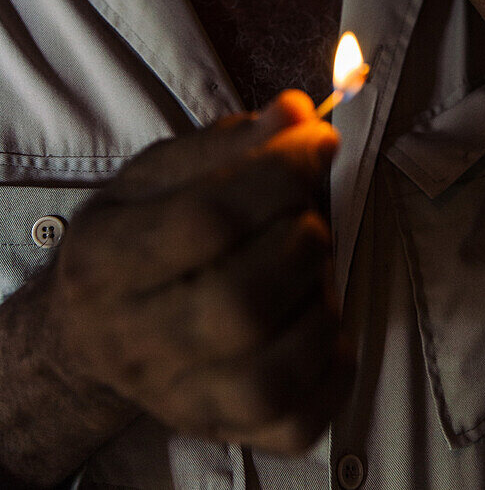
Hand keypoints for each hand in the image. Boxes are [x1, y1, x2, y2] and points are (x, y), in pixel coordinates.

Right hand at [46, 91, 350, 452]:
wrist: (92, 327)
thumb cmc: (137, 234)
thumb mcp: (158, 174)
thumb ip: (227, 143)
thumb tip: (297, 116)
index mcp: (105, 260)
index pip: (207, 219)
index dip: (279, 174)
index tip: (319, 141)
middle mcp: (131, 341)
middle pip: (241, 303)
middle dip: (301, 240)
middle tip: (308, 212)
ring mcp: (176, 399)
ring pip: (271, 374)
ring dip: (320, 306)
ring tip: (311, 268)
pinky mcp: (219, 429)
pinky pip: (294, 424)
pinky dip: (331, 371)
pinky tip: (323, 325)